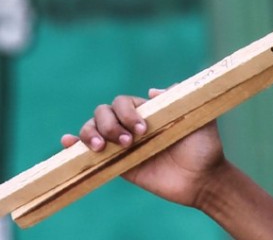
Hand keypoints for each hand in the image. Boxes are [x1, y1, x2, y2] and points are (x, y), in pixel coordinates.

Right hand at [60, 89, 224, 207]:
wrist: (204, 180)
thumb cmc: (205, 148)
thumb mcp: (201, 119)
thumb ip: (183, 100)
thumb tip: (155, 90)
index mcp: (145, 112)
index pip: (122, 102)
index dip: (127, 112)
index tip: (143, 128)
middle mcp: (129, 126)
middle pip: (102, 113)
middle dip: (109, 124)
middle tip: (128, 141)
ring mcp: (121, 146)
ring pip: (92, 129)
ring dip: (91, 133)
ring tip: (102, 147)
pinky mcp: (117, 166)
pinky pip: (89, 154)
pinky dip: (73, 145)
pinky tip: (67, 143)